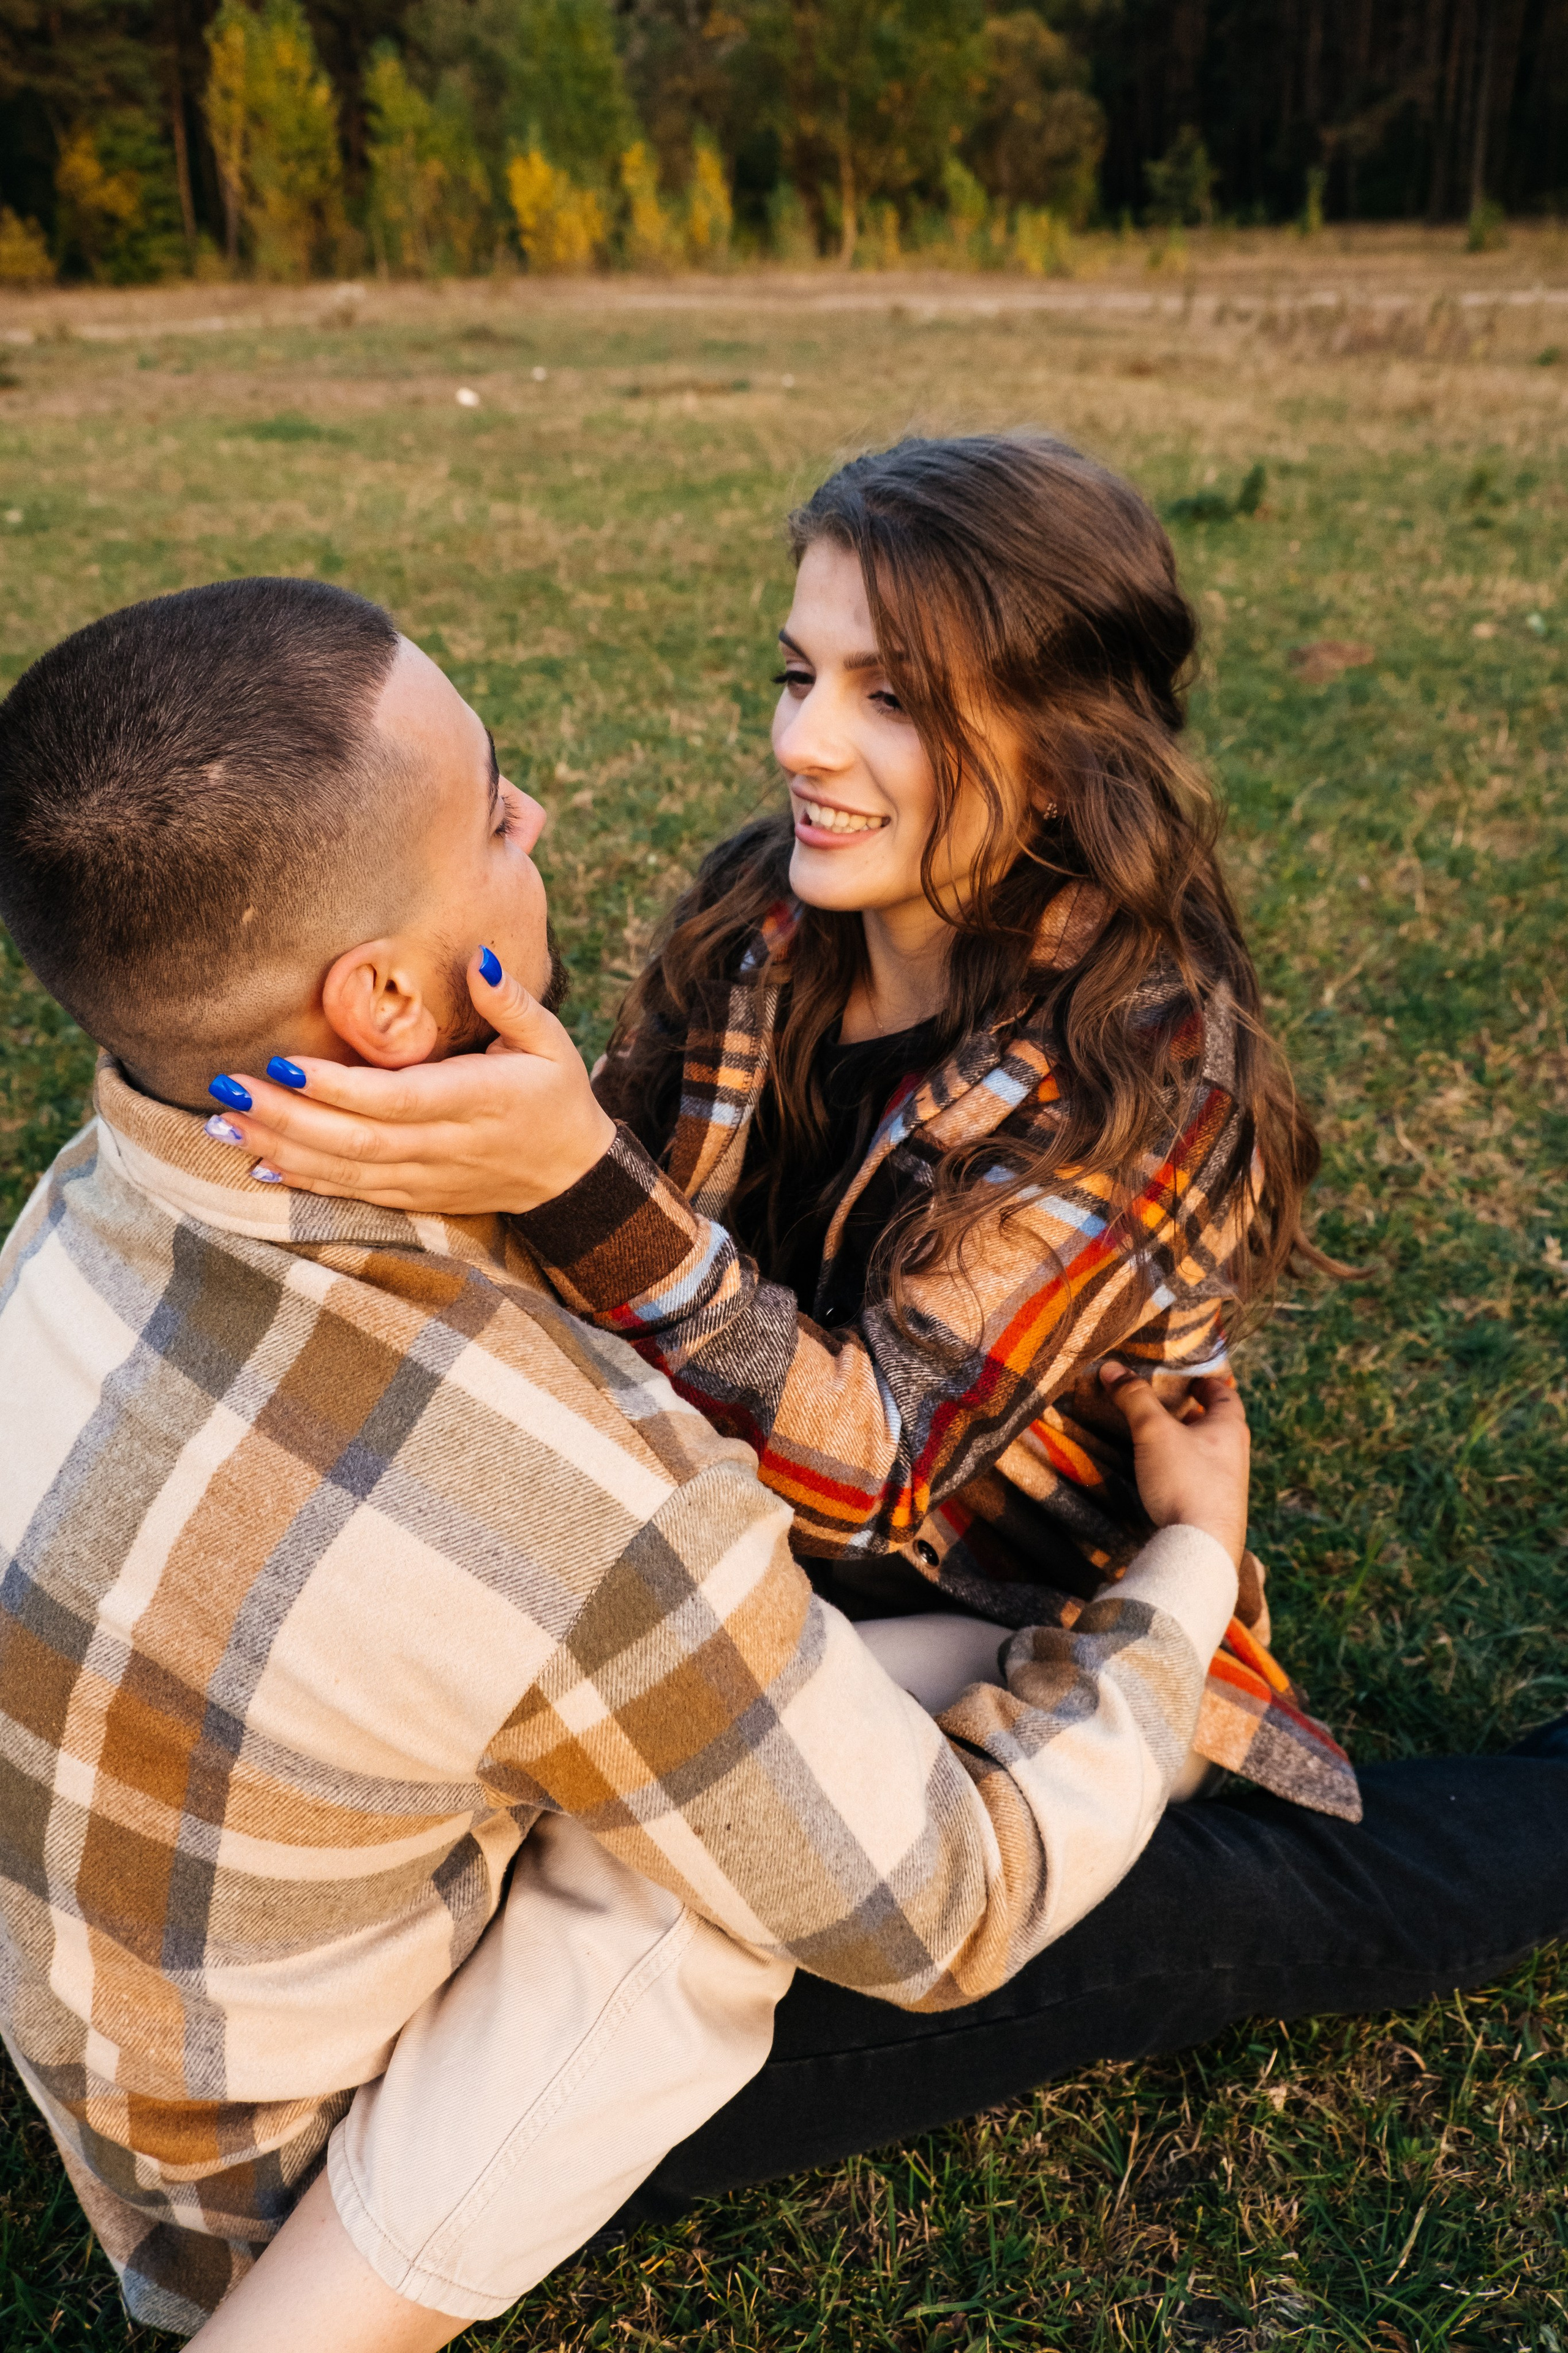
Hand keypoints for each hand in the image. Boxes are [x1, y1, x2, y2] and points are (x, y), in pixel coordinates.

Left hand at [208, 952, 615, 1214]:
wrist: (572, 1177)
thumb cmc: (556, 1097)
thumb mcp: (550, 1041)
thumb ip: (511, 1001)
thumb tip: (479, 959)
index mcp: (479, 1101)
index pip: (397, 1099)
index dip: (337, 1087)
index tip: (282, 1063)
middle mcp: (447, 1145)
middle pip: (356, 1140)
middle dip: (286, 1117)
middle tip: (228, 1090)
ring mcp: (428, 1178)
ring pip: (346, 1171)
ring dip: (281, 1148)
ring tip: (223, 1123)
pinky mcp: (416, 1196)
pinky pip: (352, 1193)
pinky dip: (304, 1180)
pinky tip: (258, 1162)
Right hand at [1099, 1360, 1249, 1564]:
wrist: (1202, 1547)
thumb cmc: (1185, 1481)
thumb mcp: (1154, 1431)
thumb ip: (1134, 1398)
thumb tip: (1112, 1367)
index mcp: (1230, 1428)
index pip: (1226, 1394)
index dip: (1207, 1383)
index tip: (1190, 1380)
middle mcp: (1237, 1455)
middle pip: (1220, 1424)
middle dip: (1196, 1413)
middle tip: (1172, 1407)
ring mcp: (1231, 1485)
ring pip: (1212, 1453)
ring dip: (1191, 1443)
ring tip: (1163, 1440)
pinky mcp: (1218, 1510)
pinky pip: (1204, 1479)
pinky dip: (1187, 1470)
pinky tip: (1166, 1478)